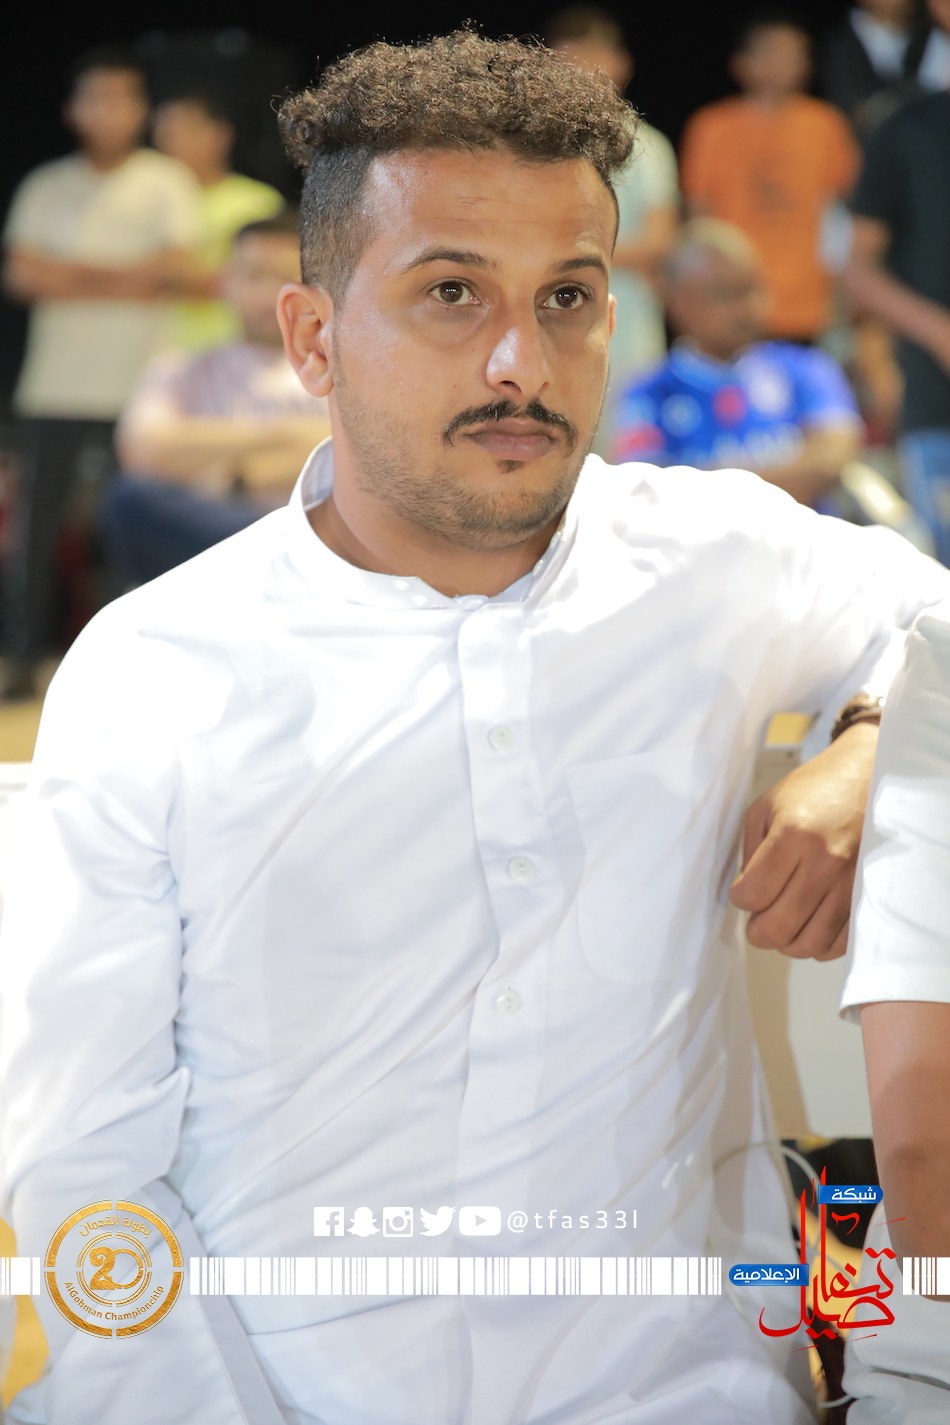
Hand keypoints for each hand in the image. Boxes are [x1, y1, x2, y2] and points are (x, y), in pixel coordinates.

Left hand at [729, 723, 878, 959]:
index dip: (740, 899)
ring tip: (784, 921)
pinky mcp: (871, 896)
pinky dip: (819, 945)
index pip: (753, 895)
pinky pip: (841, 943)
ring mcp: (853, 882)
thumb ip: (750, 855)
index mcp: (793, 835)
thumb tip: (748, 899)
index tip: (744, 891)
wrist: (869, 777)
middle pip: (778, 928)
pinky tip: (810, 925)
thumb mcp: (765, 808)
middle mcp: (825, 862)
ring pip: (810, 944)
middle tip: (758, 919)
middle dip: (758, 931)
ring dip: (788, 942)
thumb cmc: (814, 791)